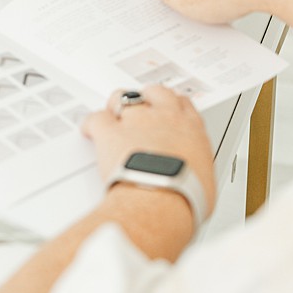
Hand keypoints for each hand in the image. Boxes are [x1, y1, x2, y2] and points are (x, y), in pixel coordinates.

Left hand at [81, 85, 214, 213]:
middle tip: (141, 109)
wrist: (163, 199)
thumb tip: (194, 183)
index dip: (172, 105)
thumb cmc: (185, 196)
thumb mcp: (203, 183)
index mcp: (190, 129)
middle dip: (147, 97)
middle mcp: (165, 118)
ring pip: (123, 98)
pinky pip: (96, 118)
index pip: (183, 104)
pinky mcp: (111, 132)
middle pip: (155, 92)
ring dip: (117, 105)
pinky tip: (89, 130)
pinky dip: (90, 124)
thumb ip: (196, 172)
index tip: (168, 110)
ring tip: (112, 114)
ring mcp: (137, 121)